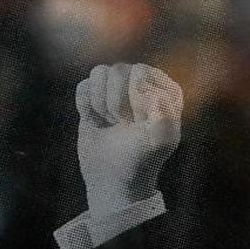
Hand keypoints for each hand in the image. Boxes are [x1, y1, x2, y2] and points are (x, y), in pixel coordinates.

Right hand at [75, 63, 181, 213]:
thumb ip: (164, 116)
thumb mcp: (161, 141)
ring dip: (101, 103)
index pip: (141, 73)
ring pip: (99, 73)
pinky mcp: (95, 96)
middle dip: (117, 102)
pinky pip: (83, 87)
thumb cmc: (142, 158)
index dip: (136, 100)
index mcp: (166, 89)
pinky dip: (86, 107)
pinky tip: (98, 121)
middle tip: (125, 124)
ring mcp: (119, 87)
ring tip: (113, 122)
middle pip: (118, 70)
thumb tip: (152, 94)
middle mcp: (144, 82)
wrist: (115, 177)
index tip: (140, 123)